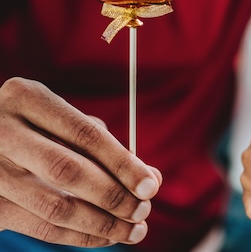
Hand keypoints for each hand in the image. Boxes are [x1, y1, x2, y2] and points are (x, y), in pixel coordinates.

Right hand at [0, 77, 161, 246]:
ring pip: (54, 207)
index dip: (122, 163)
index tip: (151, 186)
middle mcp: (1, 131)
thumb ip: (106, 146)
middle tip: (144, 211)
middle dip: (114, 196)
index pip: (85, 134)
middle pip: (68, 171)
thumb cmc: (37, 132)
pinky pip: (40, 228)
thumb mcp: (64, 122)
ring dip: (102, 224)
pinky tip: (106, 236)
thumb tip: (151, 179)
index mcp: (27, 98)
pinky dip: (80, 237)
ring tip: (133, 230)